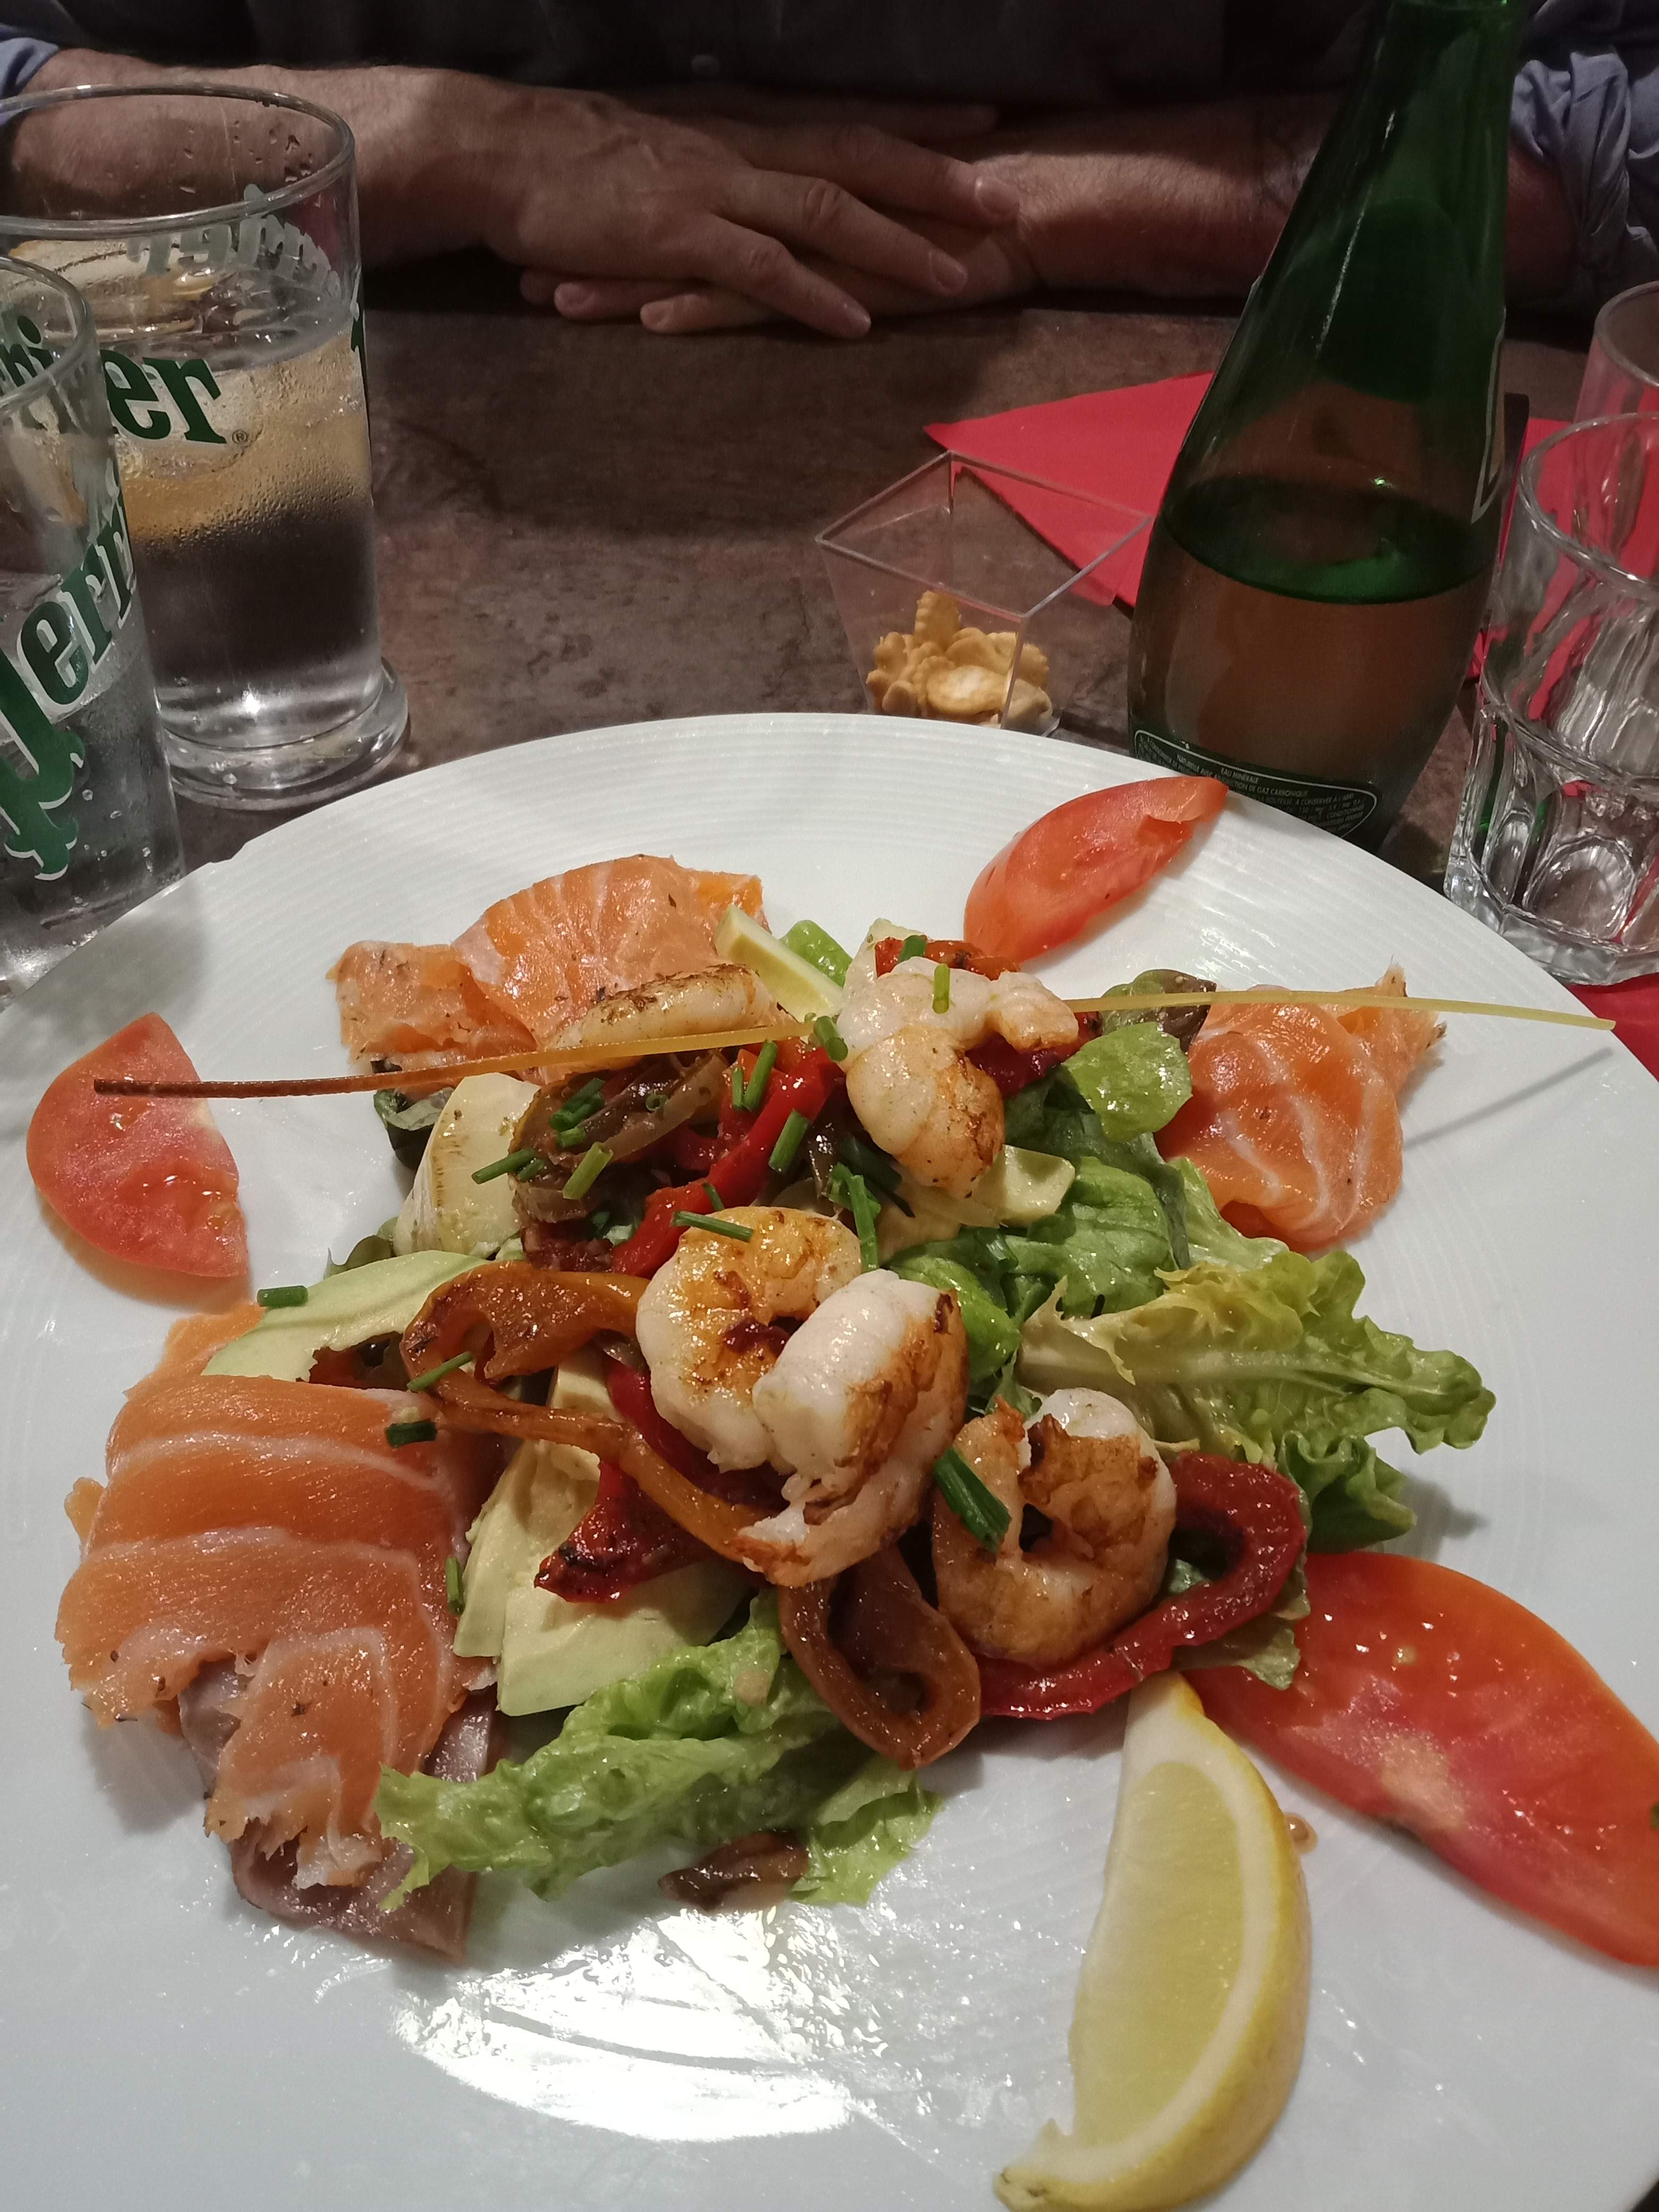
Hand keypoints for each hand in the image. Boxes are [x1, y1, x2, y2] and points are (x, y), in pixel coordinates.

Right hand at [455, 84, 1020, 337]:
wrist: (496, 154)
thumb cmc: (572, 165)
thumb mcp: (662, 155)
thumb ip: (718, 171)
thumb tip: (758, 191)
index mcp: (740, 134)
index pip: (848, 120)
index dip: (920, 125)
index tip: (989, 126)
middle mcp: (740, 153)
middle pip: (859, 157)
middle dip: (940, 182)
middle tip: (1008, 206)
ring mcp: (711, 192)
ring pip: (826, 211)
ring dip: (897, 246)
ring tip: (959, 279)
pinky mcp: (676, 237)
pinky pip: (759, 267)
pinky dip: (813, 293)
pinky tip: (855, 320)